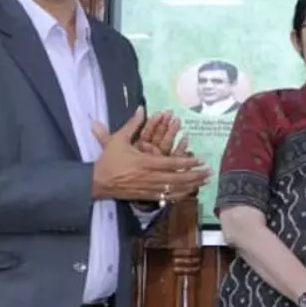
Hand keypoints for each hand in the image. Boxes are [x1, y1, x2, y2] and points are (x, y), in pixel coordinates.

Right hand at [90, 108, 208, 202]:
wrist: (96, 182)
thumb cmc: (108, 160)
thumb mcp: (118, 140)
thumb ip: (132, 125)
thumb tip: (141, 108)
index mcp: (144, 162)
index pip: (171, 163)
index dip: (187, 162)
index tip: (201, 160)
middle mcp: (149, 176)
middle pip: (177, 178)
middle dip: (195, 175)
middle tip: (209, 172)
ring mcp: (148, 188)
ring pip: (174, 189)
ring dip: (191, 186)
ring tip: (205, 181)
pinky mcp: (146, 196)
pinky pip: (166, 198)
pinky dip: (179, 196)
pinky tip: (190, 193)